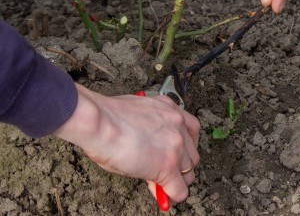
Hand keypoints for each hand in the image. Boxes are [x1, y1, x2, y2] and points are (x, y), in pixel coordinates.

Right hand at [54, 84, 199, 202]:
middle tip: (167, 172)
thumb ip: (152, 132)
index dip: (181, 148)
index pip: (190, 131)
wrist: (100, 122)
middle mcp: (178, 125)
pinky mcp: (168, 166)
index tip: (173, 155)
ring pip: (189, 173)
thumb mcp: (138, 117)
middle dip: (181, 165)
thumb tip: (151, 153)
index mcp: (171, 109)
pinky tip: (164, 196)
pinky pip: (179, 190)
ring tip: (163, 185)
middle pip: (192, 154)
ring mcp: (176, 146)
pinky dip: (172, 196)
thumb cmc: (108, 117)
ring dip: (177, 180)